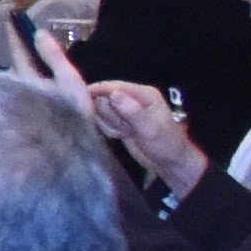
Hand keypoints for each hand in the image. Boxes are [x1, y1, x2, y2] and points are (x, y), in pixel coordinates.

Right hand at [70, 53, 205, 196]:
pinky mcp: (119, 121)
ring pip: (101, 111)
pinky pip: (102, 122)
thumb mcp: (150, 129)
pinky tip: (121, 136)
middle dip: (109, 115)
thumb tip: (112, 94)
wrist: (168, 163)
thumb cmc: (164, 144)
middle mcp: (132, 98)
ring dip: (109, 124)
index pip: (114, 86)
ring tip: (125, 132)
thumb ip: (131, 111)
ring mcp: (125, 110)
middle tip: (124, 127)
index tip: (82, 101)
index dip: (98, 91)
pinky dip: (108, 130)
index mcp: (143, 94)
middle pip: (104, 99)